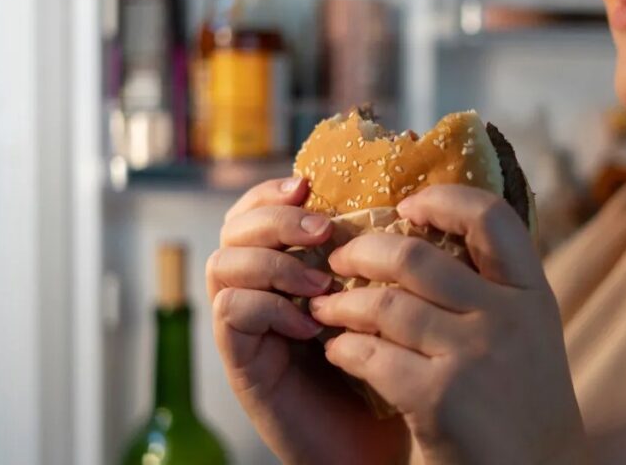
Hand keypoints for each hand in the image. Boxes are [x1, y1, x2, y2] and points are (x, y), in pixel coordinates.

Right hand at [209, 177, 410, 464]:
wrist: (380, 444)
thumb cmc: (392, 364)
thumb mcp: (391, 296)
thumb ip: (379, 253)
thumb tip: (403, 196)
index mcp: (290, 264)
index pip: (259, 208)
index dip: (274, 191)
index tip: (309, 185)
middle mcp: (260, 289)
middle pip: (234, 227)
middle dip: (275, 218)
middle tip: (322, 230)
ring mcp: (248, 325)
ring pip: (223, 264)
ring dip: (273, 263)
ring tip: (321, 285)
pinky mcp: (243, 361)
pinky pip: (231, 312)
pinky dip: (269, 308)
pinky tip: (310, 326)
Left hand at [310, 185, 587, 464]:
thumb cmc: (520, 403)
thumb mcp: (527, 335)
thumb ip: (492, 290)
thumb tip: (426, 235)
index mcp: (532, 295)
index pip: (492, 218)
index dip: (443, 200)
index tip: (407, 207)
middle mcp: (508, 318)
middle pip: (416, 256)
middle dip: (362, 251)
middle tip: (339, 259)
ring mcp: (475, 356)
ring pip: (383, 304)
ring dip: (341, 304)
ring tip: (324, 309)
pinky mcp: (439, 397)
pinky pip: (370, 354)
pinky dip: (344, 349)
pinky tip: (338, 352)